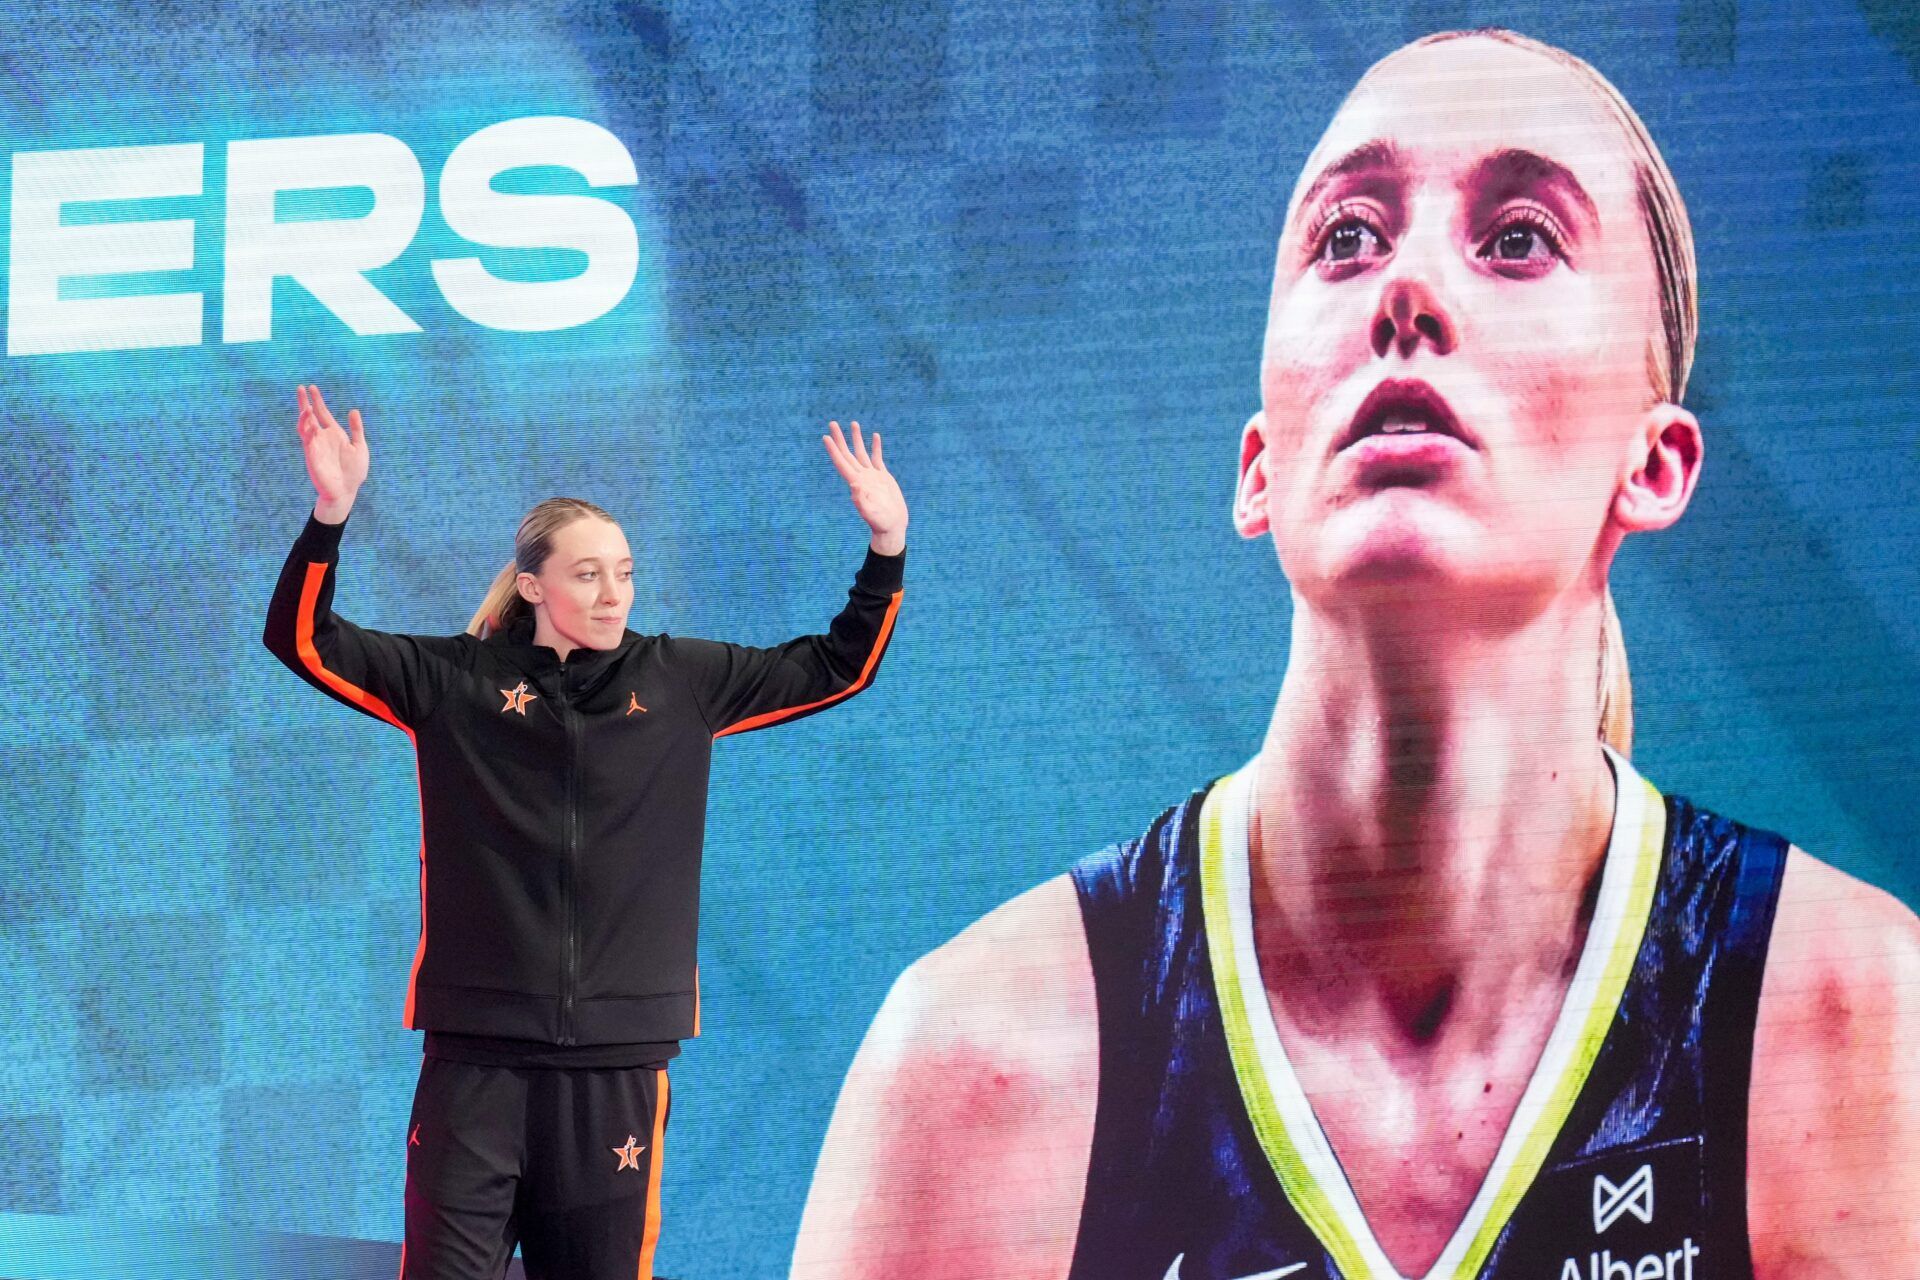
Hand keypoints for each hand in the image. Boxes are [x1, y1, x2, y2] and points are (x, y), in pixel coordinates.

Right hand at [296, 383, 368, 520]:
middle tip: (300, 388)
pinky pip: (307, 439)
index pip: (323, 413)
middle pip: (310, 416)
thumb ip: (356, 429)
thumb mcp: (359, 446)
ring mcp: (316, 445)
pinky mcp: (312, 454)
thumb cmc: (353, 471)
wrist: (346, 490)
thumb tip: (353, 410)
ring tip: (307, 406)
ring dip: (305, 415)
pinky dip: (307, 429)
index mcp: (335, 434)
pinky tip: (309, 421)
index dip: (317, 400)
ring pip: (305, 426)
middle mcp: (323, 437)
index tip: (312, 387)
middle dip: (305, 402)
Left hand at [823, 420, 906, 554]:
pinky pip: (877, 458)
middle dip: (840, 438)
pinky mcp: (883, 477)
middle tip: (832, 423)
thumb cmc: (881, 522)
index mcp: (856, 483)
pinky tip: (875, 436)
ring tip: (853, 423)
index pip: (841, 462)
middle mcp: (861, 477)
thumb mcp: (871, 512)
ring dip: (856, 438)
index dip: (833, 450)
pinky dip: (875, 447)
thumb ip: (861, 500)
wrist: (892, 526)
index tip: (826, 437)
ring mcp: (872, 476)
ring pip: (861, 452)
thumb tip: (854, 485)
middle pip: (847, 454)